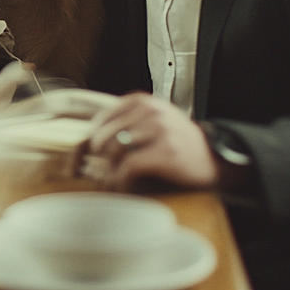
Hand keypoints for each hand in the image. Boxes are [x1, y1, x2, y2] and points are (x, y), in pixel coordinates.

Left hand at [70, 92, 217, 190]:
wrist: (214, 158)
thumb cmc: (175, 144)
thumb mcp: (149, 125)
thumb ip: (121, 129)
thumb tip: (80, 151)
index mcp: (140, 101)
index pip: (97, 122)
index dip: (82, 148)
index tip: (74, 168)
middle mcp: (149, 110)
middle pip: (101, 137)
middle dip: (95, 162)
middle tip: (99, 178)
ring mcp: (159, 129)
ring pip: (113, 151)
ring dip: (107, 173)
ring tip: (112, 184)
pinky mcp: (167, 151)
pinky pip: (129, 167)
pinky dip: (120, 182)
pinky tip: (123, 189)